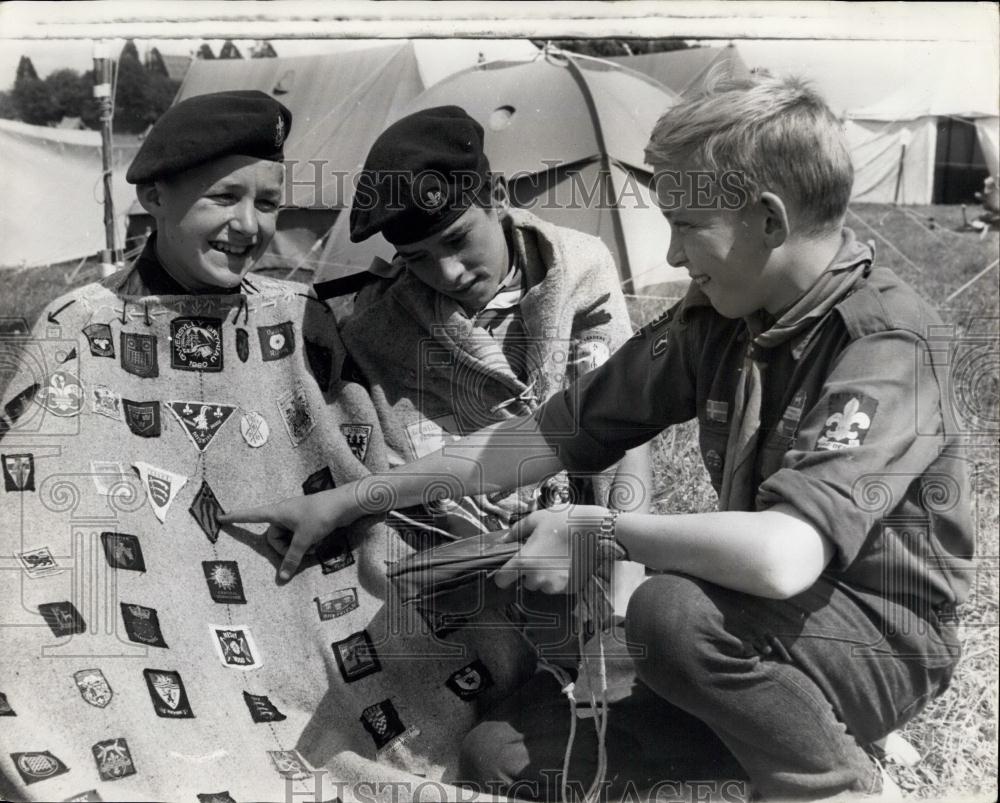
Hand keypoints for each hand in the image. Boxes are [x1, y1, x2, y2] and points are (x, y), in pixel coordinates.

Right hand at [219, 489, 344, 580]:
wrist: (345, 504)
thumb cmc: (320, 516)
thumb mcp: (304, 539)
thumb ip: (292, 559)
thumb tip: (281, 578)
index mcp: (277, 512)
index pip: (251, 515)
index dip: (236, 518)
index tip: (220, 518)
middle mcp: (283, 513)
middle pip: (273, 537)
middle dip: (285, 548)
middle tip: (301, 549)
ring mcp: (295, 517)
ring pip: (288, 540)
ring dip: (298, 547)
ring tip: (313, 546)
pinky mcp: (307, 522)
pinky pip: (298, 538)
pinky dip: (305, 544)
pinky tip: (318, 544)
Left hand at [494, 505, 609, 594]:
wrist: (597, 530)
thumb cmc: (564, 521)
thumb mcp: (536, 519)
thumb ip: (516, 530)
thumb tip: (503, 540)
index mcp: (524, 561)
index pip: (502, 580)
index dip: (503, 575)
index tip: (508, 571)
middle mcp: (537, 578)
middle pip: (525, 582)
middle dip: (530, 572)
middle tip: (542, 555)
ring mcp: (555, 586)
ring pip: (543, 585)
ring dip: (545, 576)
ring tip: (557, 557)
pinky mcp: (570, 589)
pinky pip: (559, 587)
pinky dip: (561, 579)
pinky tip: (568, 563)